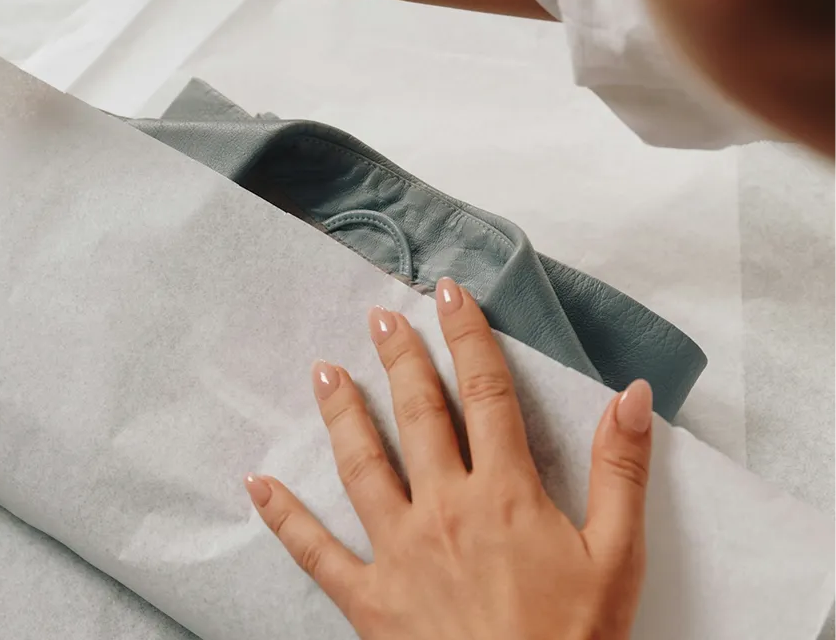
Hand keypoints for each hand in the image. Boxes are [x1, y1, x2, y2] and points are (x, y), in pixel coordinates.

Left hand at [245, 277, 652, 639]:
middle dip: (400, 358)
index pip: (486, 391)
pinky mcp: (367, 598)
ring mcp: (399, 551)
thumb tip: (632, 394)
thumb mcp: (618, 557)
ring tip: (324, 371)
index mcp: (505, 493)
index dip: (468, 334)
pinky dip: (284, 518)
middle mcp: (444, 507)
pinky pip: (315, 552)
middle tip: (381, 316)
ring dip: (342, 414)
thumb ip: (621, 470)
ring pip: (362, 465)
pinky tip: (257, 484)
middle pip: (419, 413)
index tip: (449, 291)